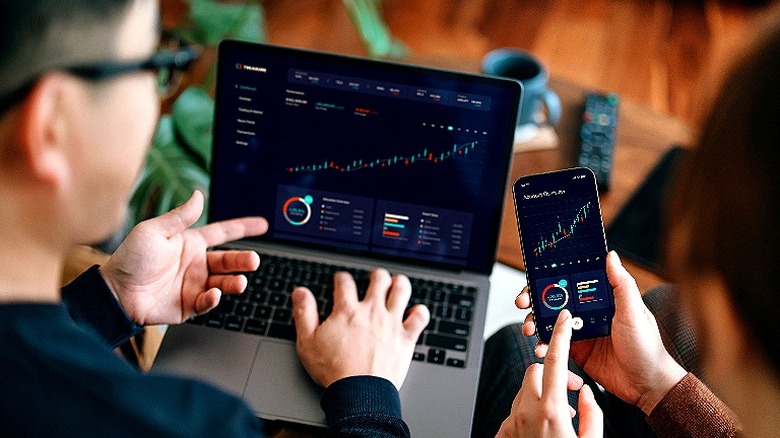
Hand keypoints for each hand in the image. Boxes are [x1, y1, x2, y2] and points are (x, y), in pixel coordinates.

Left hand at [99, 191, 267, 325]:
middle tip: (253, 260)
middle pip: (228, 260)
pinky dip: (213, 299)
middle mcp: (195, 264)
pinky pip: (207, 302)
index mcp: (189, 243)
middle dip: (244, 260)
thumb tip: (198, 195)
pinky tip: (213, 294)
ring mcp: (194, 285)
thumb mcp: (154, 231)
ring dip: (234, 282)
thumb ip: (179, 216)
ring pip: (224, 283)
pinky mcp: (188, 305)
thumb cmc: (129, 259)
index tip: (263, 225)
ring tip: (240, 282)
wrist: (114, 293)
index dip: (243, 228)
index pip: (222, 233)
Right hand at [292, 269, 429, 388]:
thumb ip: (304, 313)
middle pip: (379, 280)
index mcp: (347, 311)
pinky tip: (416, 311)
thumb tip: (300, 292)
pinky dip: (420, 312)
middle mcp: (371, 311)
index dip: (342, 277)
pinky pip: (419, 317)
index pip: (345, 282)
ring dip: (400, 284)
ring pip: (401, 290)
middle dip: (377, 275)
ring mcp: (391, 323)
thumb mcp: (307, 341)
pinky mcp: (405, 338)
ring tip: (397, 283)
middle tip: (375, 277)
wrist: (359, 393)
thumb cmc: (334, 370)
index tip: (341, 279)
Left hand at [497, 310, 601, 437]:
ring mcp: (511, 422)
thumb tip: (587, 393)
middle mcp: (526, 412)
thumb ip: (592, 413)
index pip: (555, 361)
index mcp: (550, 410)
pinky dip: (529, 413)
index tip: (563, 318)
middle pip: (535, 370)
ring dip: (541, 395)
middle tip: (570, 389)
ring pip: (524, 391)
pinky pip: (515, 411)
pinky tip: (541, 428)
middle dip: (552, 373)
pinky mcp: (502, 432)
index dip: (561, 335)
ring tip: (558, 416)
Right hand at [516, 251, 686, 413]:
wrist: (646, 385)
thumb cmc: (647, 347)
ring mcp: (580, 330)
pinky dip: (543, 344)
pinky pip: (554, 343)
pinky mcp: (576, 350)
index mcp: (602, 298)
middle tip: (523, 303)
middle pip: (555, 299)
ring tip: (529, 329)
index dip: (551, 278)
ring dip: (535, 322)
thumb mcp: (635, 312)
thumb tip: (611, 256)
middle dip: (535, 299)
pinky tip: (541, 348)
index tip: (535, 279)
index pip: (572, 281)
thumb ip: (621, 284)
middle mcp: (589, 311)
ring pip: (550, 321)